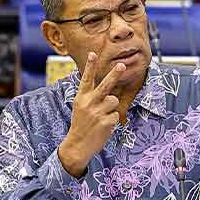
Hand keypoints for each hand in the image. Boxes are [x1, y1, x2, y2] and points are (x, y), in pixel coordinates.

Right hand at [58, 52, 124, 176]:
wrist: (77, 145)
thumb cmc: (81, 124)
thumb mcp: (80, 107)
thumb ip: (91, 97)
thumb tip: (109, 89)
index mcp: (81, 98)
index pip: (86, 79)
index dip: (90, 66)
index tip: (93, 54)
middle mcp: (88, 103)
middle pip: (105, 85)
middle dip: (114, 74)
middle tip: (122, 65)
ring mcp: (97, 113)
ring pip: (113, 100)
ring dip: (111, 107)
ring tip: (102, 116)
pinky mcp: (105, 122)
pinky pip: (116, 115)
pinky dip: (112, 120)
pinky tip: (103, 126)